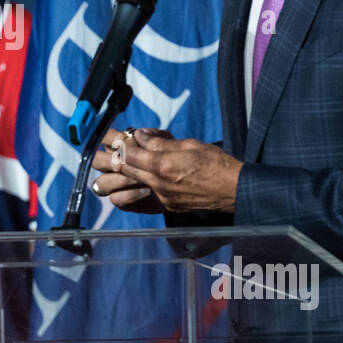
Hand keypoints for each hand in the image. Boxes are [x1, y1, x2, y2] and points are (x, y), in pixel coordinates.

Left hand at [91, 127, 240, 213]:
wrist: (234, 190)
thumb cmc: (216, 164)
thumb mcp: (189, 144)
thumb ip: (161, 142)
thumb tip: (141, 136)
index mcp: (163, 165)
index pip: (128, 153)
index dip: (118, 142)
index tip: (114, 136)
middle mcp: (158, 183)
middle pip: (123, 171)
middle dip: (111, 159)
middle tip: (107, 150)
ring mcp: (162, 197)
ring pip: (129, 186)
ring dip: (121, 176)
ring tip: (117, 166)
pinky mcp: (168, 205)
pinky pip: (143, 197)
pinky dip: (136, 187)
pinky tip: (136, 179)